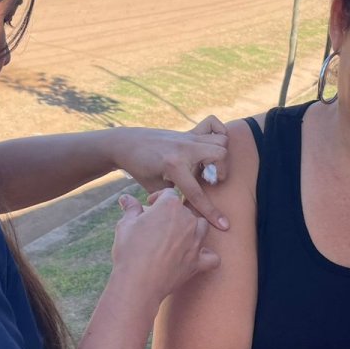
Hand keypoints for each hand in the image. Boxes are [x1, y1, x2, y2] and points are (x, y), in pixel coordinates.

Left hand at [110, 117, 229, 229]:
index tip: (223, 224)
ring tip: (209, 167)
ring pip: (221, 140)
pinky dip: (219, 132)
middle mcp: (184, 148)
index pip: (197, 193)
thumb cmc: (138, 168)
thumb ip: (171, 197)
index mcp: (174, 165)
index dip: (211, 212)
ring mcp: (188, 137)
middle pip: (220, 154)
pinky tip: (211, 147)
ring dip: (220, 156)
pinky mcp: (188, 131)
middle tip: (209, 181)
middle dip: (221, 171)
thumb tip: (188, 208)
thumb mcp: (153, 188)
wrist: (126, 144)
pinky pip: (213, 123)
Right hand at [112, 189, 220, 301]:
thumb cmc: (130, 250)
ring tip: (178, 238)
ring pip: (202, 227)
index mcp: (170, 206)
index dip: (157, 199)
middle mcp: (188, 220)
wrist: (138, 282)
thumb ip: (131, 209)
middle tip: (157, 227)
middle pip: (185, 211)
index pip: (168, 194)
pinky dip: (207, 257)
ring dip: (193, 230)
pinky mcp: (198, 262)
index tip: (149, 207)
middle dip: (172, 216)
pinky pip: (212, 258)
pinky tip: (197, 258)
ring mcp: (196, 241)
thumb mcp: (125, 225)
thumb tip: (126, 198)